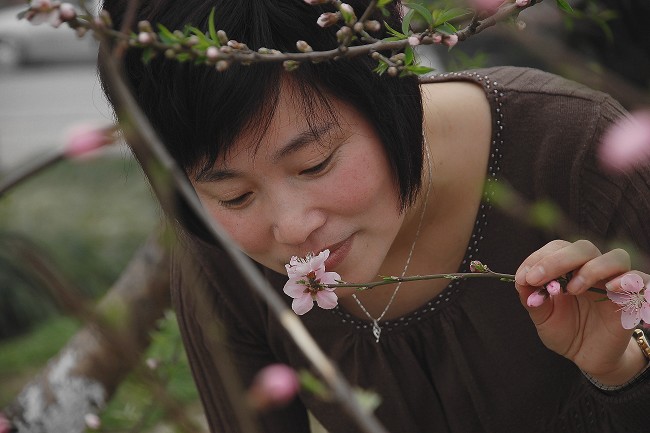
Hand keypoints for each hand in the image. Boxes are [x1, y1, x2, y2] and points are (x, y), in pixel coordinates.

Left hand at [514, 239, 647, 385]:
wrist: (588, 358)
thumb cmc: (566, 332)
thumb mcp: (543, 317)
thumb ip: (531, 298)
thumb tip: (520, 280)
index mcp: (569, 268)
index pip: (557, 248)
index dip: (539, 258)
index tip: (523, 278)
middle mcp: (593, 270)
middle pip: (584, 248)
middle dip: (558, 260)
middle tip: (538, 278)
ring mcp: (615, 283)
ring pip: (615, 258)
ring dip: (591, 268)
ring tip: (572, 289)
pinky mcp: (634, 300)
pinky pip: (642, 281)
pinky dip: (629, 280)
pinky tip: (610, 287)